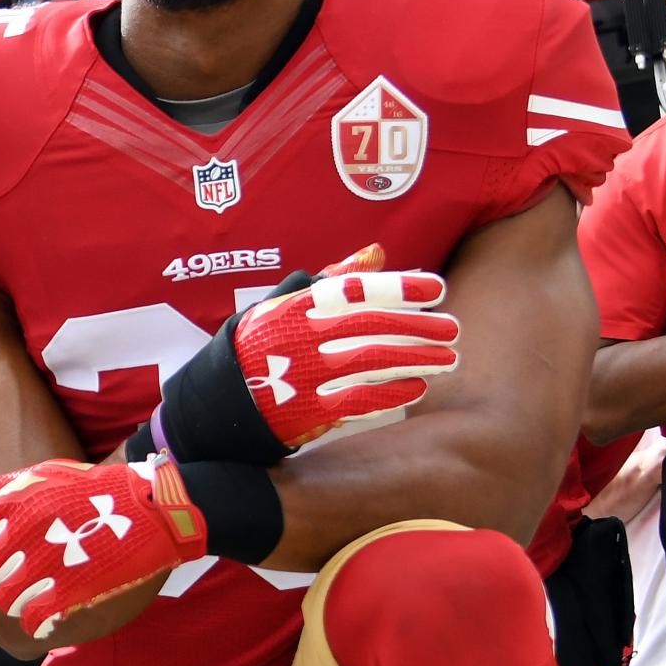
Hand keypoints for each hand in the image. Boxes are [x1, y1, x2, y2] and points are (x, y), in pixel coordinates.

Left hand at [0, 455, 209, 640]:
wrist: (152, 507)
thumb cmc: (89, 491)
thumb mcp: (35, 477)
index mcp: (14, 502)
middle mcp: (26, 531)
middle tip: (17, 581)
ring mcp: (49, 562)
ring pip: (6, 600)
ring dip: (16, 603)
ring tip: (36, 596)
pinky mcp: (72, 590)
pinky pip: (33, 619)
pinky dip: (36, 622)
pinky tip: (48, 615)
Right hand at [145, 247, 458, 463]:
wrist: (213, 408)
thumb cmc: (252, 350)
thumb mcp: (280, 306)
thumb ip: (329, 281)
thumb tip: (376, 253)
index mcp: (293, 308)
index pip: (356, 291)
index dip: (399, 288)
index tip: (436, 288)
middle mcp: (298, 339)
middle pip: (372, 327)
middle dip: (418, 326)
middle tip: (453, 327)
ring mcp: (301, 376)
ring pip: (372, 362)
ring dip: (415, 360)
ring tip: (447, 358)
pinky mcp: (304, 412)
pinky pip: (357, 400)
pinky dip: (390, 394)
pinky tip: (416, 388)